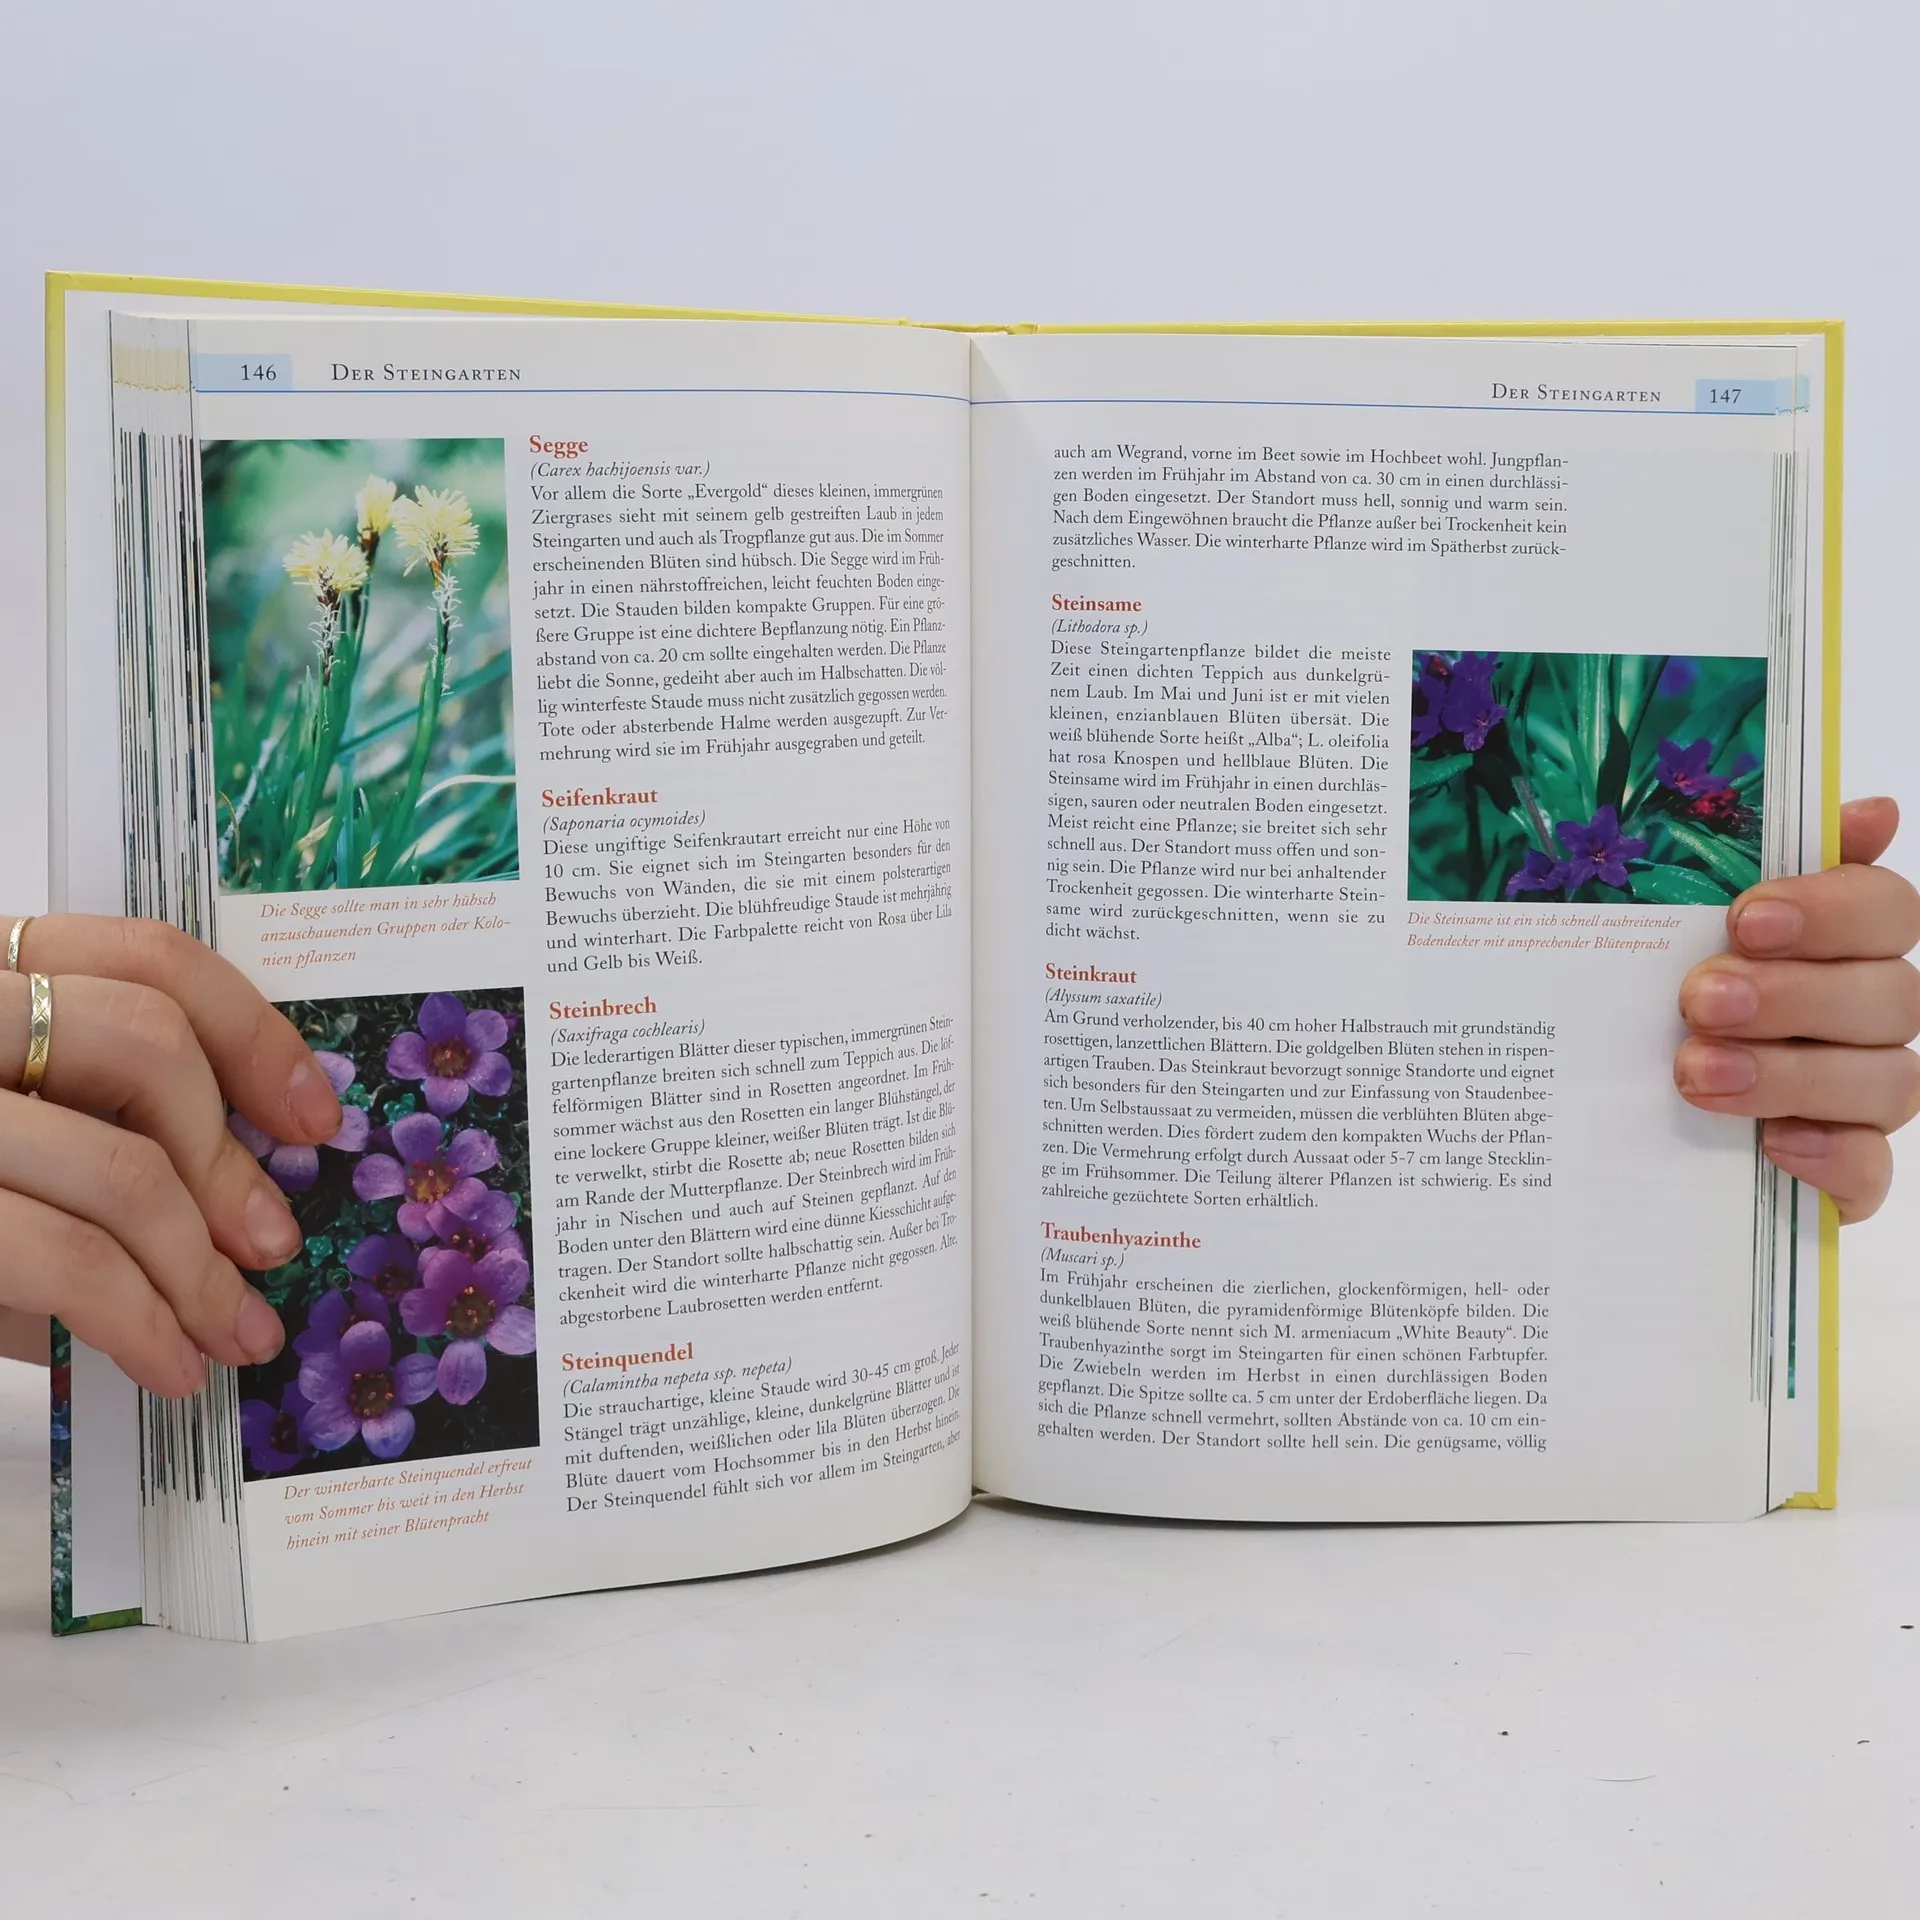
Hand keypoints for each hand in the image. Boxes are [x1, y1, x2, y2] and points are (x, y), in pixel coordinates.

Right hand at [0, 916, 342, 1393]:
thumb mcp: (8, 1144)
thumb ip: (90, 1134)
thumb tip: (237, 1203)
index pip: (145, 958)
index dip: (254, 1033)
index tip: (315, 1115)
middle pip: (148, 1047)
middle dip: (230, 1162)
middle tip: (275, 1247)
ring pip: (121, 1167)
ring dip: (199, 1271)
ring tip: (235, 1334)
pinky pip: (63, 1255)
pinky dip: (141, 1321)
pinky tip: (168, 1366)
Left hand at [1675, 798, 1919, 1222]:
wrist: (1576, 1091)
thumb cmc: (1633, 984)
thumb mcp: (1658, 912)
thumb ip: (1746, 856)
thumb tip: (1874, 811)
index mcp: (1837, 941)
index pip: (1887, 909)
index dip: (1830, 911)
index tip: (1745, 918)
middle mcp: (1865, 1013)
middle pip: (1893, 996)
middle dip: (1794, 997)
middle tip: (1699, 1000)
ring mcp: (1860, 1095)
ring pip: (1887, 1081)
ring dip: (1792, 1074)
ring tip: (1695, 1073)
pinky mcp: (1840, 1170)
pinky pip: (1871, 1171)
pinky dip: (1833, 1157)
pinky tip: (1775, 1143)